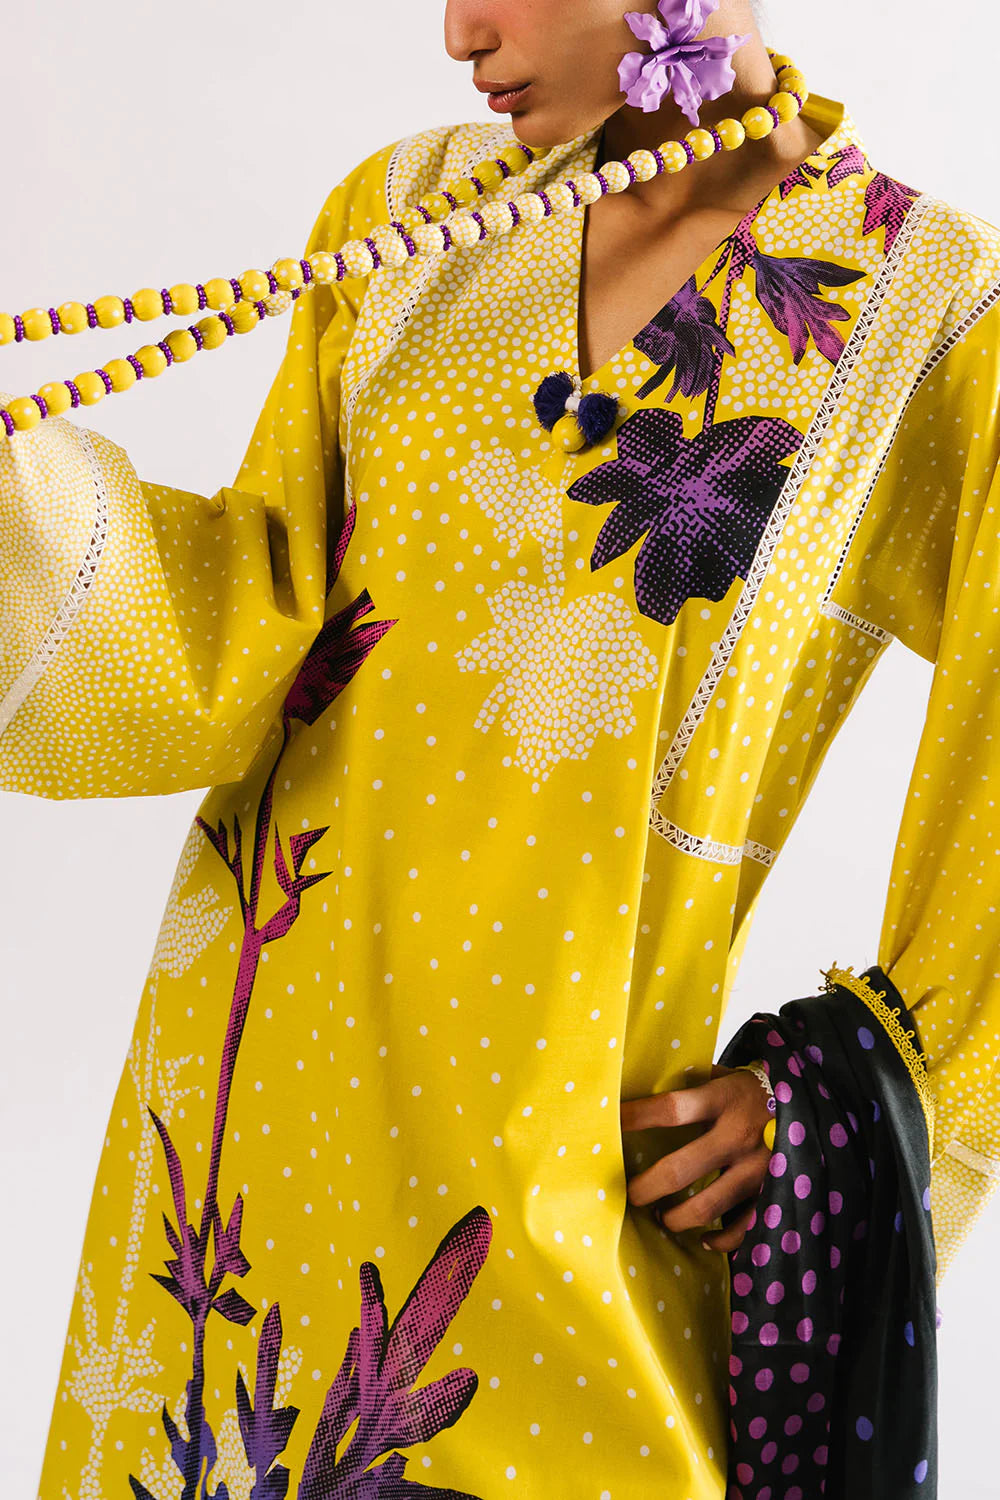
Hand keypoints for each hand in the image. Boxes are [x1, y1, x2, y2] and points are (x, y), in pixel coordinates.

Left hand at [620, 1063, 773, 1253]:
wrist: (811, 1102)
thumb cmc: (754, 1090)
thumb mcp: (725, 1076)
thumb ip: (692, 1084)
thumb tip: (639, 1087)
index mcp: (725, 1099)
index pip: (671, 1109)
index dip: (636, 1117)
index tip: (611, 1124)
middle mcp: (739, 1135)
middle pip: (680, 1169)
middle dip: (646, 1187)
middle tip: (629, 1194)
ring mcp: (758, 1168)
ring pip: (707, 1207)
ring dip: (676, 1218)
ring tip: (661, 1217)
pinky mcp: (773, 1192)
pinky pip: (742, 1228)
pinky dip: (720, 1239)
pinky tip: (704, 1237)